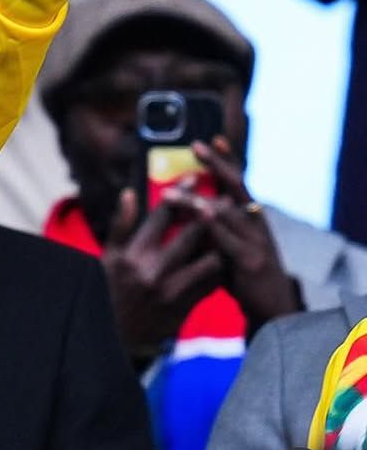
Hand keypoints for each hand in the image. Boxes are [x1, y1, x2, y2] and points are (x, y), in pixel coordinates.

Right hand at [103, 188, 222, 364]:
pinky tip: (226, 253)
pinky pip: (212, 283)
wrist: (115, 338)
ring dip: (220, 241)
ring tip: (230, 225)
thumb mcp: (108, 256)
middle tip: (222, 195)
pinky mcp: (187, 308)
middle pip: (192, 234)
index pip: (162, 215)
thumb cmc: (109, 289)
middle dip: (209, 211)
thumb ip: (121, 224)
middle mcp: (156, 271)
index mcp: (135, 253)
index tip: (195, 177)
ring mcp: (174, 291)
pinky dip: (220, 266)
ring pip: (209, 260)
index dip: (181, 194)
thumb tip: (130, 192)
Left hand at [186, 140, 302, 333]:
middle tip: (197, 145)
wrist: (274, 310)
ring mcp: (255, 240)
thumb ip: (214, 226)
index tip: (214, 138)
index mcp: (250, 217)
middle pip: (236, 186)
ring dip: (198, 198)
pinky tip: (200, 212)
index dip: (227, 160)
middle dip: (217, 164)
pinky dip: (214, 223)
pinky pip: (229, 238)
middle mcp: (255, 223)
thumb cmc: (245, 275)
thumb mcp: (229, 244)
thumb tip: (186, 205)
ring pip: (227, 210)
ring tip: (174, 190)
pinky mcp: (251, 260)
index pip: (237, 182)